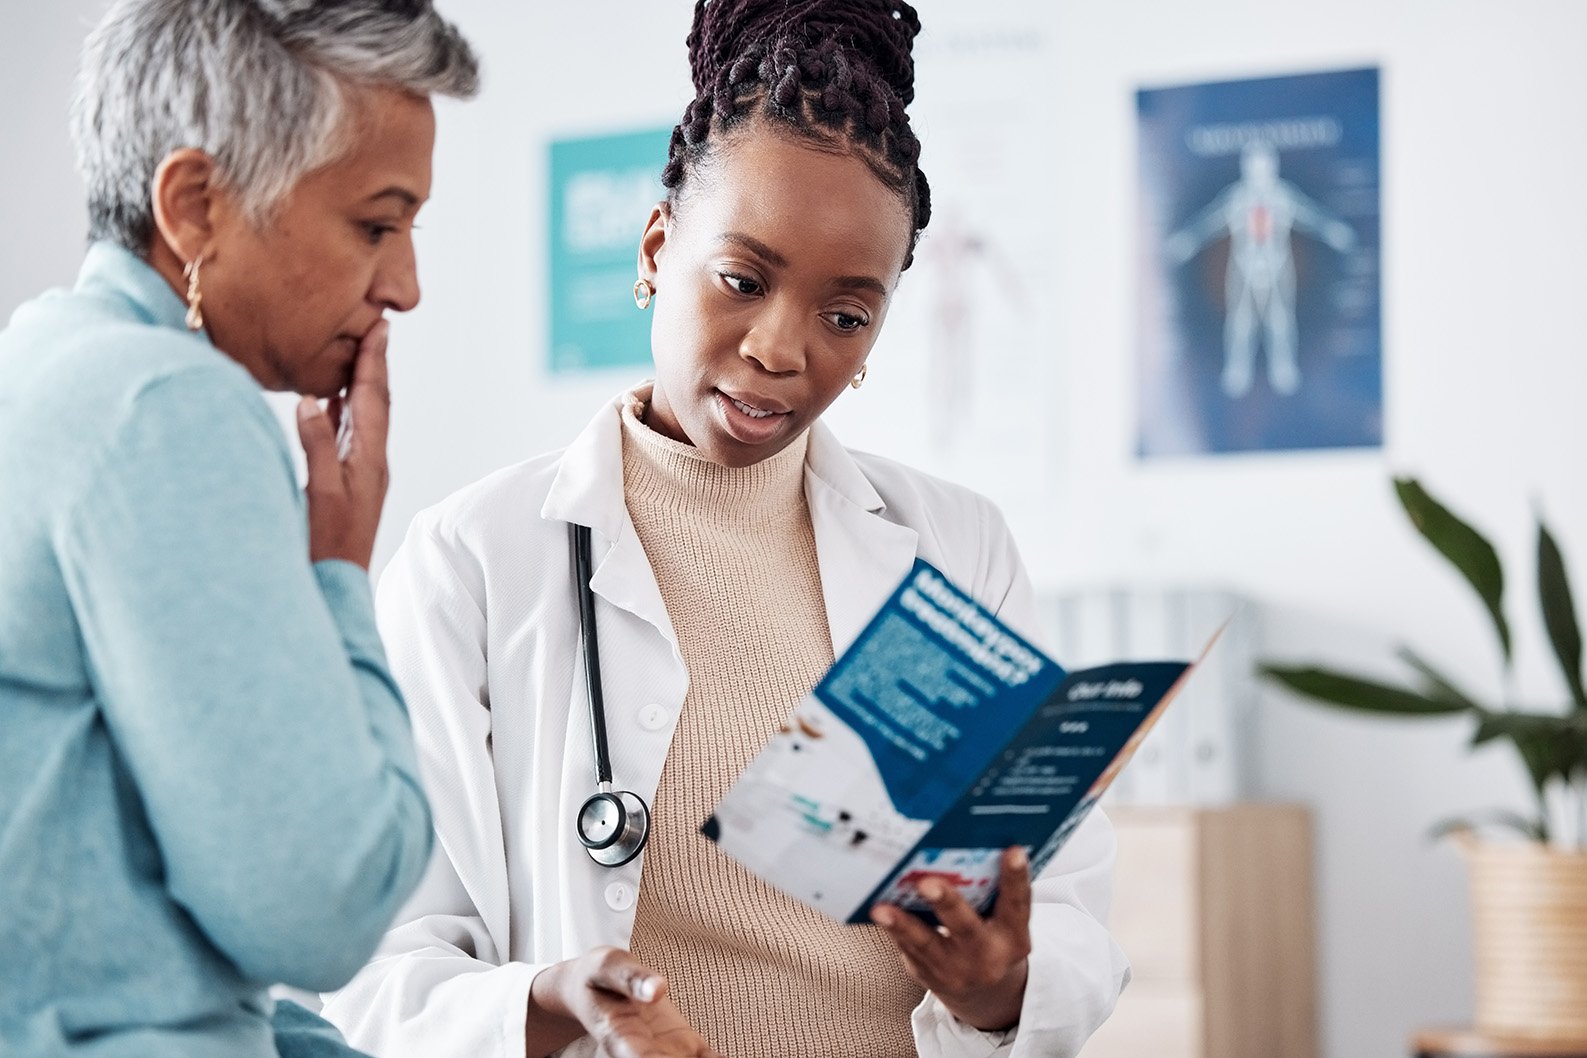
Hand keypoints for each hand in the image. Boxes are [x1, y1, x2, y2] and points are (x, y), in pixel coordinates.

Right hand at [295, 321, 390, 569]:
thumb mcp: (322, 493)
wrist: (333, 589)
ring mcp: (359, 474)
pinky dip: (341, 411)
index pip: (373, 400)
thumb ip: (318, 446)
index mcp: (369, 461)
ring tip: (353, 354)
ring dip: (358, 384)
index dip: (374, 362)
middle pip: (374, 403)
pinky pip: (346, 436)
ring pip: (361, 418)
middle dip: (373, 365)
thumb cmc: (326, 548)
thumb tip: (314, 400)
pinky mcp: (345, 485)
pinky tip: (330, 403)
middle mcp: (370, 463)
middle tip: (373, 329)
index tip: (380, 327)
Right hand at [527, 947, 725, 1057]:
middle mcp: (644, 1054)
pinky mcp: (685, 1047)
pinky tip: (746, 1056)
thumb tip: (658, 988)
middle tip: (700, 1051)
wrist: (591, 992)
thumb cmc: (597, 978)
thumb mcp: (606, 966)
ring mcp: (667, 1053)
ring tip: (740, 1054)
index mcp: (619, 1036)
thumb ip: (631, 977)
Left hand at [871, 846, 1032, 1031]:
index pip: (1017, 905)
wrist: (983, 992)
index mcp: (1014, 939)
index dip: (1016, 878)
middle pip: (966, 928)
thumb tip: (972, 843)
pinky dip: (893, 930)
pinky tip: (877, 911)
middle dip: (947, 904)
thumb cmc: (991, 937)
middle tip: (928, 883)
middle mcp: (987, 957)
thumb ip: (995, 894)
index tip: (1014, 851)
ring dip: (903, 925)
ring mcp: (956, 970)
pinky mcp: (928, 974)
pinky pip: (908, 948)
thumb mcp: (1005, 922)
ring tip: (882, 909)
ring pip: (926, 943)